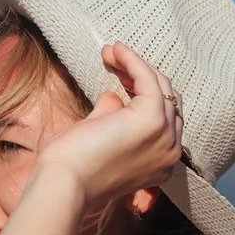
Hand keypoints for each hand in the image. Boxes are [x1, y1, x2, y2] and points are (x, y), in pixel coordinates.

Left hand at [34, 42, 182, 211]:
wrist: (64, 184)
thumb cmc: (72, 167)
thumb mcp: (98, 138)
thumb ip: (110, 117)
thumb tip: (113, 95)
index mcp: (160, 161)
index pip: (164, 118)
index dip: (142, 93)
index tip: (117, 76)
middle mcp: (170, 151)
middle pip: (167, 100)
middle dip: (140, 77)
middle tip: (113, 60)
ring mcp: (165, 136)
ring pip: (160, 87)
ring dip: (134, 65)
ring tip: (109, 52)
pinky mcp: (152, 119)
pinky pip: (148, 79)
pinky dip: (132, 61)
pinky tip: (114, 50)